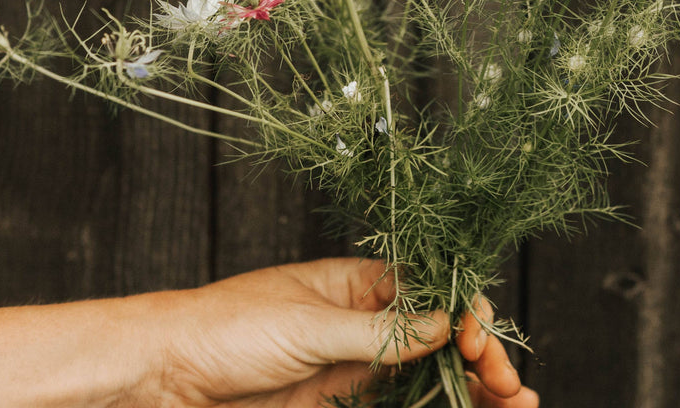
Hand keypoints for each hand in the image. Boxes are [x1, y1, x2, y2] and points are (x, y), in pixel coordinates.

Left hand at [126, 257, 537, 406]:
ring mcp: (358, 369)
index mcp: (358, 284)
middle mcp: (367, 324)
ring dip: (475, 389)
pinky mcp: (343, 405)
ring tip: (515, 402)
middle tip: (509, 386)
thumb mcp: (307, 324)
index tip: (479, 340)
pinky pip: (403, 406)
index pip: (432, 292)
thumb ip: (381, 331)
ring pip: (433, 379)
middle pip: (443, 340)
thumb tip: (445, 322)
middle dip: (484, 360)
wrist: (163, 376)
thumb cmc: (223, 328)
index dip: (465, 314)